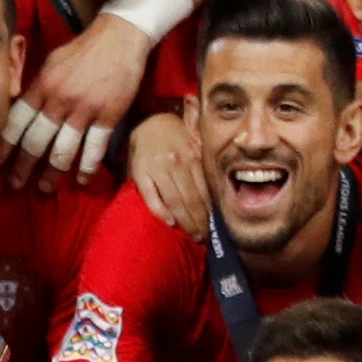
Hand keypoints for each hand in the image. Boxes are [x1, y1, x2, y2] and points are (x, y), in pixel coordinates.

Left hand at [0, 12, 151, 187]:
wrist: (119, 38)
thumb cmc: (83, 51)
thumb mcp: (52, 63)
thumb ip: (37, 87)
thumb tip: (23, 110)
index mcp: (43, 86)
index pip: (17, 122)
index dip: (4, 145)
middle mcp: (60, 100)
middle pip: (36, 141)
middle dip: (23, 166)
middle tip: (14, 184)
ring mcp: (85, 110)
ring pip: (63, 150)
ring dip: (52, 173)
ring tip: (44, 189)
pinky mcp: (108, 115)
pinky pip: (95, 148)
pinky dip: (86, 167)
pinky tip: (79, 180)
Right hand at [126, 112, 205, 235]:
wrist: (150, 124)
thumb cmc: (178, 140)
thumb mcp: (195, 147)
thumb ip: (205, 168)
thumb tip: (220, 197)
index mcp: (192, 156)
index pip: (205, 191)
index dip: (210, 212)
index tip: (215, 228)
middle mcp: (176, 162)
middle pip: (191, 200)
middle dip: (199, 222)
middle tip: (205, 237)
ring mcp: (157, 168)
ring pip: (174, 201)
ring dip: (185, 222)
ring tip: (193, 235)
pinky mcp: (140, 173)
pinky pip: (151, 197)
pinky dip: (161, 211)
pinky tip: (171, 223)